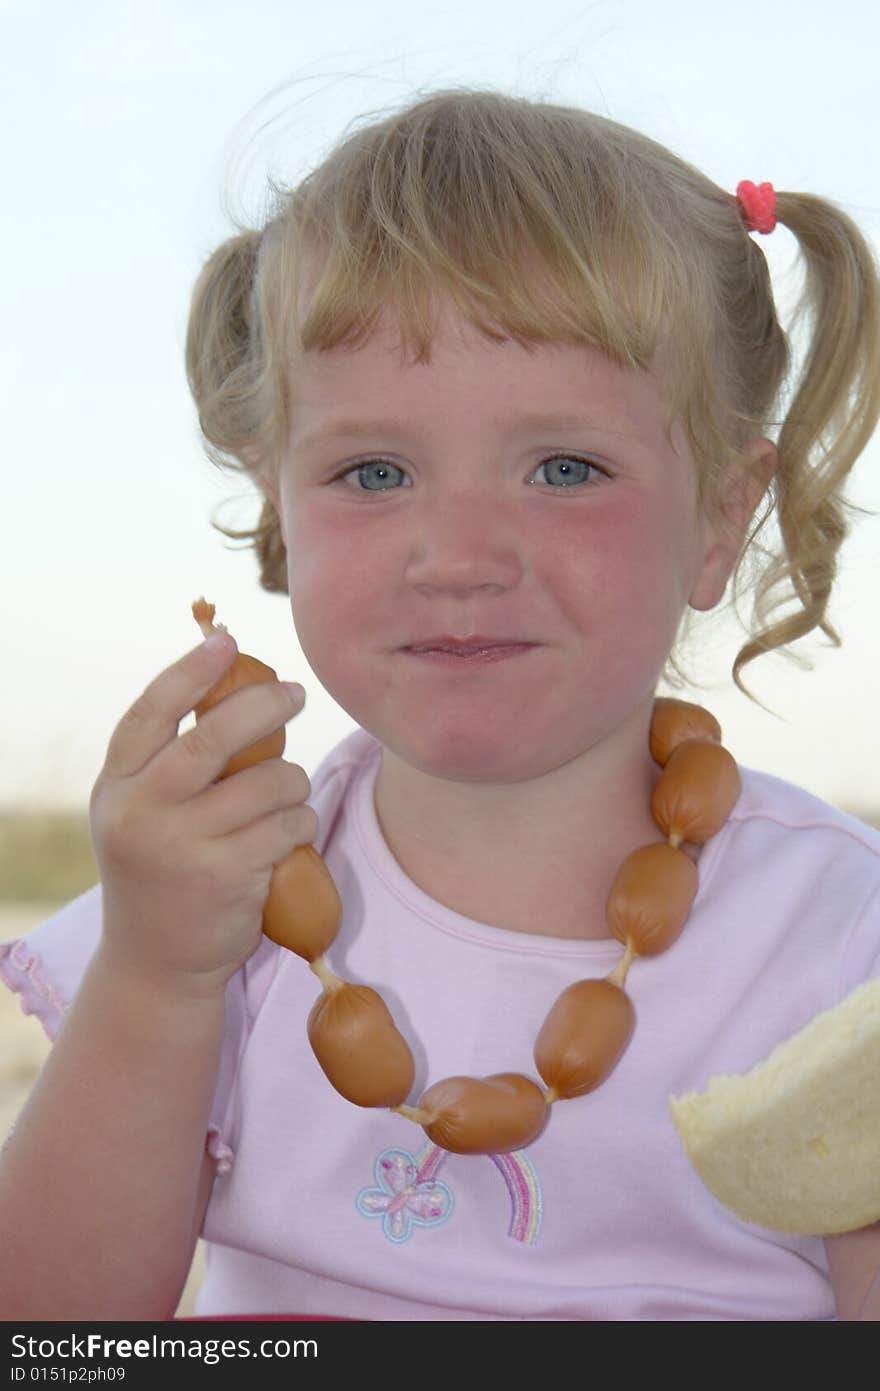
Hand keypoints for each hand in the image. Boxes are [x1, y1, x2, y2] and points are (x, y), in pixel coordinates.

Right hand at [89, 632, 316, 996]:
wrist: (156, 962)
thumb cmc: (161, 870)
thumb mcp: (141, 813)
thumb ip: (169, 764)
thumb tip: (238, 691)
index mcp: (117, 786)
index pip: (151, 713)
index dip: (191, 672)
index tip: (227, 642)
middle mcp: (143, 813)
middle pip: (214, 739)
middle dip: (266, 706)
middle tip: (296, 694)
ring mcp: (185, 846)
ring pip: (268, 782)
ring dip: (292, 781)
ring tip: (285, 795)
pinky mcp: (228, 876)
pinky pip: (289, 824)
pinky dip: (301, 821)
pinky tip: (289, 833)